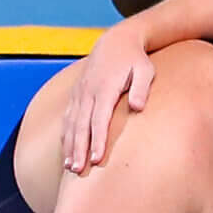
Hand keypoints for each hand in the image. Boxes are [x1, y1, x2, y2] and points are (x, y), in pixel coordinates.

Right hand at [60, 20, 158, 172]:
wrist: (116, 41)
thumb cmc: (135, 59)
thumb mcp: (145, 70)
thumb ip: (141, 88)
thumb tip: (138, 107)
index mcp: (105, 88)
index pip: (99, 119)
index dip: (97, 140)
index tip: (97, 159)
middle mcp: (88, 92)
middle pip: (81, 126)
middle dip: (79, 149)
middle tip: (78, 171)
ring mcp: (80, 94)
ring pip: (72, 124)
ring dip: (70, 146)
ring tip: (70, 167)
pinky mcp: (77, 95)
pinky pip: (68, 118)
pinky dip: (66, 136)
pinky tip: (67, 151)